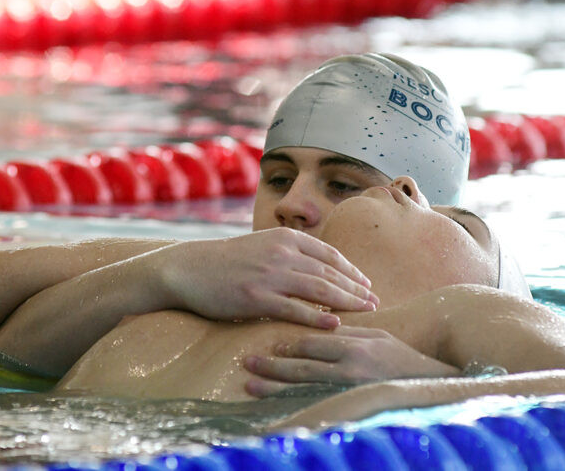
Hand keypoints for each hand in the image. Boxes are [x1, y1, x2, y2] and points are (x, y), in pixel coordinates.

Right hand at [155, 228, 378, 328]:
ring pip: (320, 290)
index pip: (329, 255)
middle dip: (356, 288)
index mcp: (285, 238)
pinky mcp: (258, 298)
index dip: (351, 270)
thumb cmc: (226, 260)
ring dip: (347, 302)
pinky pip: (296, 310)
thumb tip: (319, 266)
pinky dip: (319, 318)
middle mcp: (282, 253)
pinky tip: (336, 325)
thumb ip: (289, 252)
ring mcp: (271, 276)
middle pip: (331, 273)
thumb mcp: (261, 246)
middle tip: (375, 302)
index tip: (366, 284)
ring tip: (366, 312)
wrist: (188, 268)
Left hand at [243, 325, 459, 396]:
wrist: (430, 385)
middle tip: (248, 363)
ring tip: (250, 387)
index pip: (313, 342)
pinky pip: (317, 406)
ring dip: (275, 387)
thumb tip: (317, 320)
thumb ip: (346, 330)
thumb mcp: (376, 337)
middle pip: (303, 367)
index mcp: (354, 346)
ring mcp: (350, 392)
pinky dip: (295, 405)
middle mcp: (350, 369)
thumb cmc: (400, 357)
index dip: (288, 343)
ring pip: (305, 389)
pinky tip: (276, 407)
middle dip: (272, 366)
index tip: (268, 342)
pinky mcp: (351, 406)